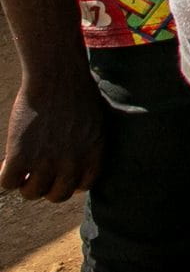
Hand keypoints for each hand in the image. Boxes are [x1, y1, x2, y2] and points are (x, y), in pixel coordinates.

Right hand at [1, 76, 103, 201]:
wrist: (57, 75)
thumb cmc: (78, 90)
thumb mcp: (98, 119)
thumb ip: (93, 141)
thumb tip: (86, 152)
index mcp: (94, 154)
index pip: (83, 186)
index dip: (69, 181)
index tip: (59, 172)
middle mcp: (72, 163)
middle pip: (57, 195)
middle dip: (47, 186)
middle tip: (38, 172)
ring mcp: (46, 162)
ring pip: (31, 193)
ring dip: (25, 183)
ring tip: (23, 166)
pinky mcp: (20, 156)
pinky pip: (7, 183)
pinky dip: (5, 176)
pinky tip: (6, 163)